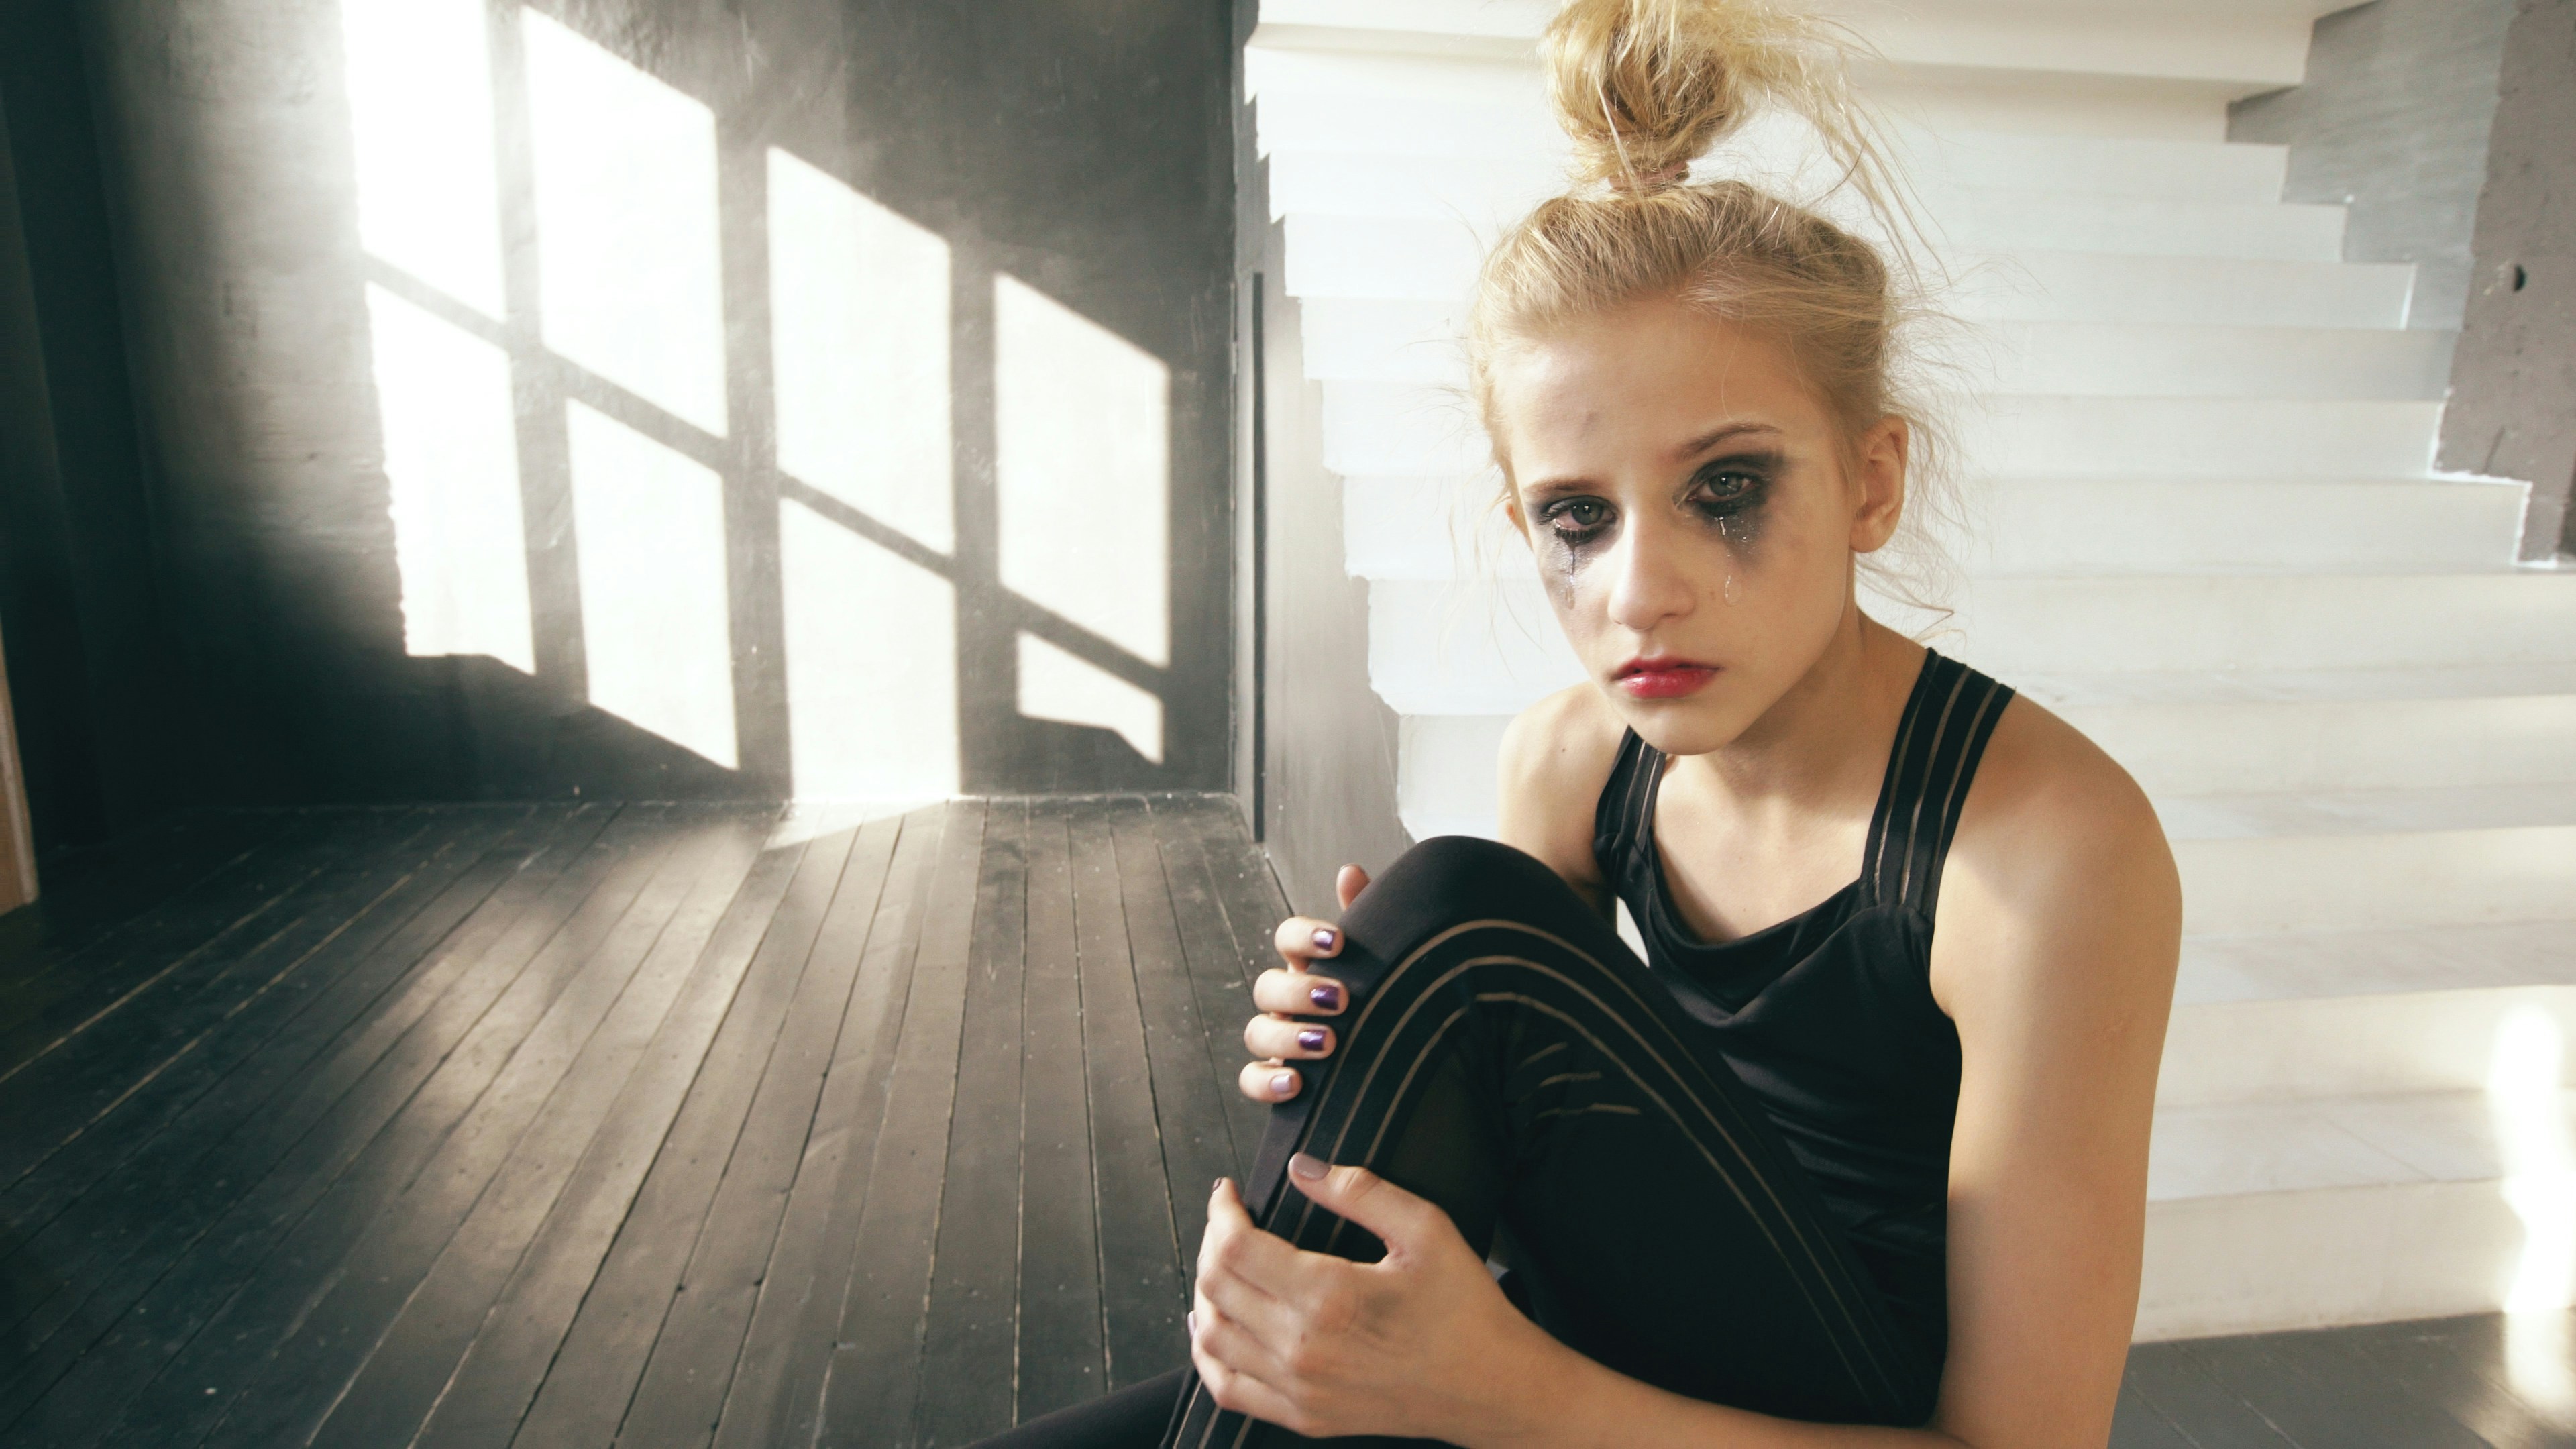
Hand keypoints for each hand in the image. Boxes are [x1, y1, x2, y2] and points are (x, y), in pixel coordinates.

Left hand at [1189, 1154, 1551, 1441]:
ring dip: (1203, 1294)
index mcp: (1330, 1297)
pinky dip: (1208, 1355)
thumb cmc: (1465, 1310)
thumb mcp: (1426, 1230)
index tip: (1228, 1193)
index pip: (1235, 1248)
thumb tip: (1301, 1167)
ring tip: (1219, 1264)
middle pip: (1215, 1288)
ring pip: (1212, 1339)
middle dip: (1209, 1243)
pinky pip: (1228, 1389)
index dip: (1221, 1212)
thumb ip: (1360, 1191)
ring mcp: (1300, 1389)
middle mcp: (1304, 1349)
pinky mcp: (1305, 1418)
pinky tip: (1213, 1328)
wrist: (1492, 1388)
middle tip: (1226, 1221)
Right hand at [1240, 864, 1369, 1103]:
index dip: (1305, 935)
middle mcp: (1289, 1002)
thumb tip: (1349, 871)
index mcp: (1311, 966)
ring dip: (1286, 1036)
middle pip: (1267, 986)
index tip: (1339, 943)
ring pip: (1257, 1031)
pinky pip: (1251, 1080)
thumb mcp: (1386, 962)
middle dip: (1299, 991)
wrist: (1402, 1063)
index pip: (1288, 938)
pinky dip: (1265, 1082)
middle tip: (1342, 1000)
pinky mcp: (1278, 1080)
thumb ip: (1369, 918)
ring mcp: (1280, 1042)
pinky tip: (1295, 1084)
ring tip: (1327, 1044)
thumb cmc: (1388, 1002)